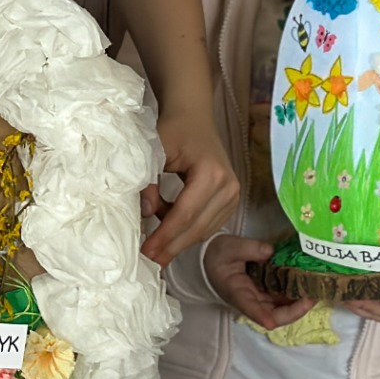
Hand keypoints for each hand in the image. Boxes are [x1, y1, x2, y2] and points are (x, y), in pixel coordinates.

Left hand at [139, 114, 240, 266]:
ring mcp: (233, 195)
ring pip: (203, 230)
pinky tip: (167, 229)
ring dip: (179, 241)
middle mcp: (228, 187)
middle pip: (197, 227)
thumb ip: (149, 182)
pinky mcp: (230, 200)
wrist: (193, 117)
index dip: (165, 236)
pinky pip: (207, 224)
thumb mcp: (155, 150)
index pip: (186, 213)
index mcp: (212, 174)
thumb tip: (146, 214)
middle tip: (150, 262)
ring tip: (155, 250)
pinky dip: (187, 230)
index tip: (146, 251)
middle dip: (172, 246)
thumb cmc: (173, 130)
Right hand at [203, 234, 312, 328]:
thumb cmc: (218, 256)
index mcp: (237, 292)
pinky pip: (284, 299)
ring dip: (299, 304)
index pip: (248, 307)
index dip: (260, 316)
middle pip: (273, 315)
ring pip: (282, 310)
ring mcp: (261, 299)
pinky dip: (297, 295)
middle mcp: (251, 301)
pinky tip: (308, 284)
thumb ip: (249, 248)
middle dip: (294, 311)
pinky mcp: (267, 293)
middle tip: (311, 298)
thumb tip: (271, 251)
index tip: (269, 322)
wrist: (211, 261)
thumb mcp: (229, 247)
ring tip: (315, 290)